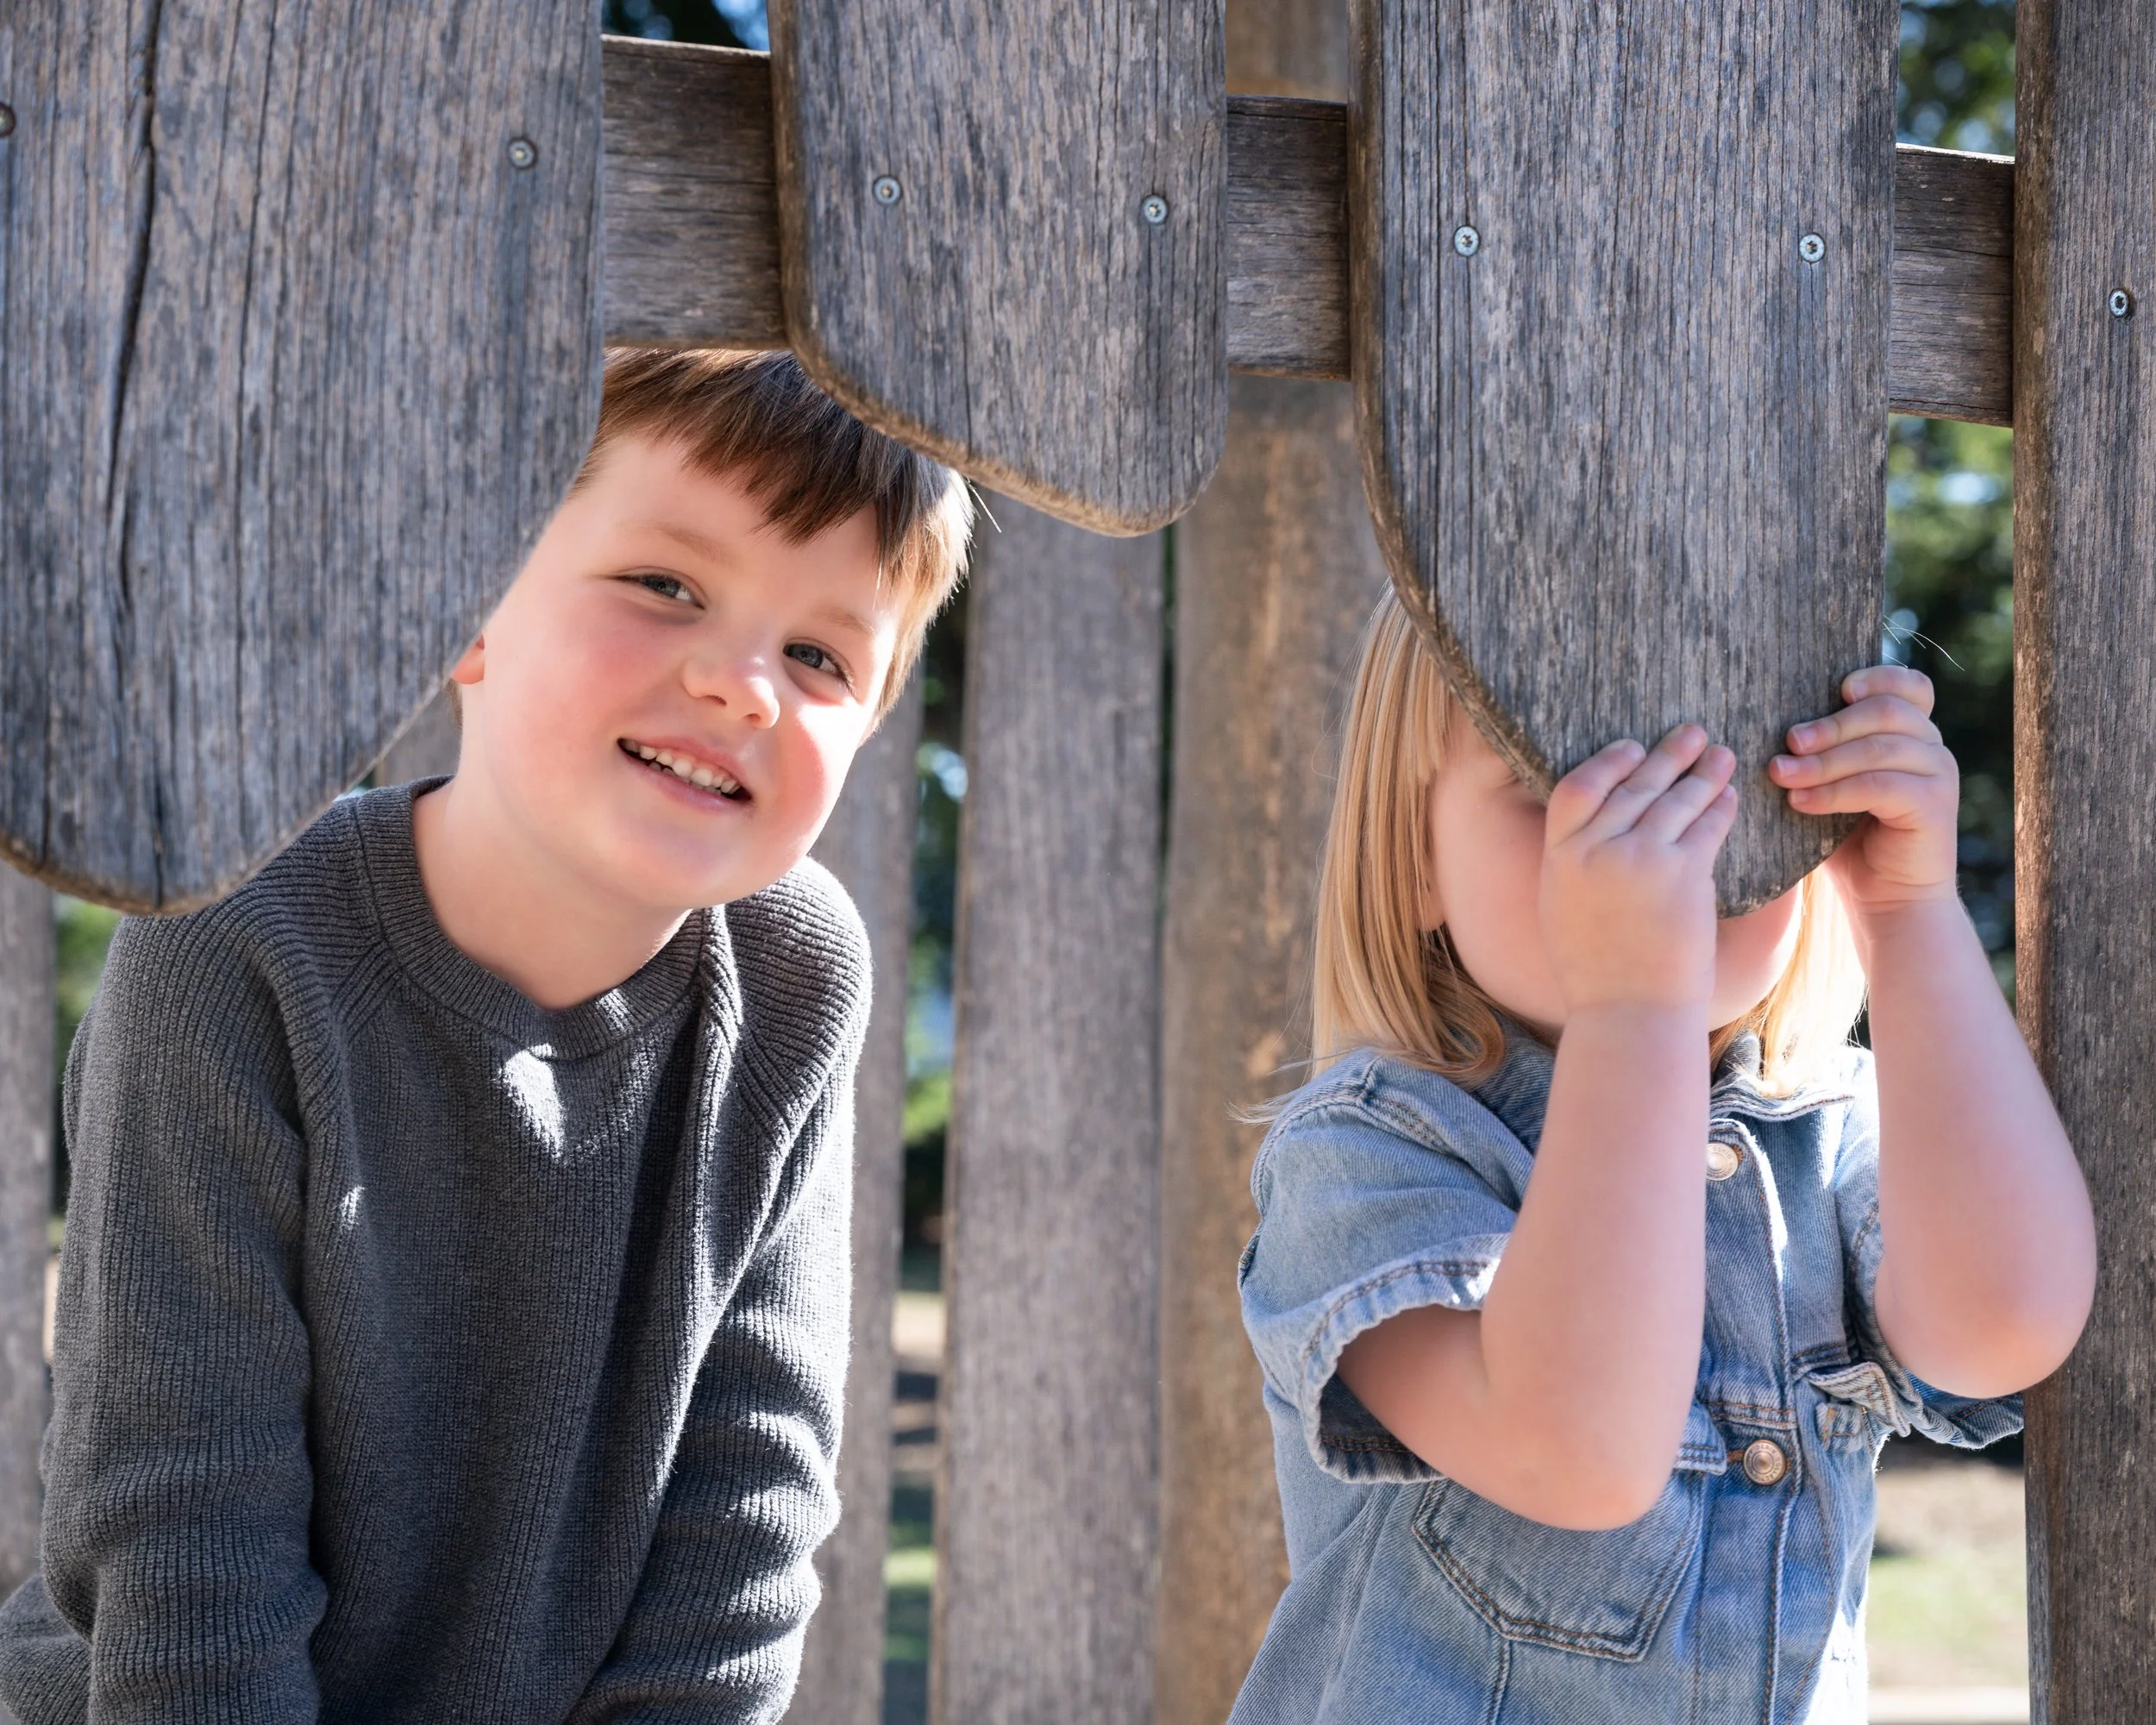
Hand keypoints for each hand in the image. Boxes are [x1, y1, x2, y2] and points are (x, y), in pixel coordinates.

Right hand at [1541, 726, 1737, 1011]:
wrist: (1629, 1012)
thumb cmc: (1595, 971)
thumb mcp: (1562, 909)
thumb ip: (1574, 864)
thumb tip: (1593, 829)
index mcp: (1560, 858)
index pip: (1578, 788)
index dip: (1607, 762)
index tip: (1631, 748)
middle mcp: (1596, 851)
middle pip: (1634, 784)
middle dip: (1666, 755)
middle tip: (1690, 732)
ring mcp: (1640, 859)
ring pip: (1675, 799)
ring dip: (1702, 772)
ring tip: (1721, 755)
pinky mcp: (1683, 874)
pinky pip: (1706, 826)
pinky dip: (1720, 807)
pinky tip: (1729, 796)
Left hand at [1769, 666, 1958, 921]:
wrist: (1886, 900)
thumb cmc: (1848, 841)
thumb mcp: (1832, 786)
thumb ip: (1820, 752)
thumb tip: (1768, 724)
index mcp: (1911, 733)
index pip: (1908, 686)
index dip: (1876, 677)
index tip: (1837, 688)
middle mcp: (1932, 747)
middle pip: (1886, 711)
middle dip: (1830, 725)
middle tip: (1787, 743)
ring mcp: (1939, 774)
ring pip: (1879, 748)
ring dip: (1824, 761)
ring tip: (1782, 775)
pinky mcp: (1934, 806)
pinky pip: (1880, 785)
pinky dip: (1835, 791)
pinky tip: (1801, 802)